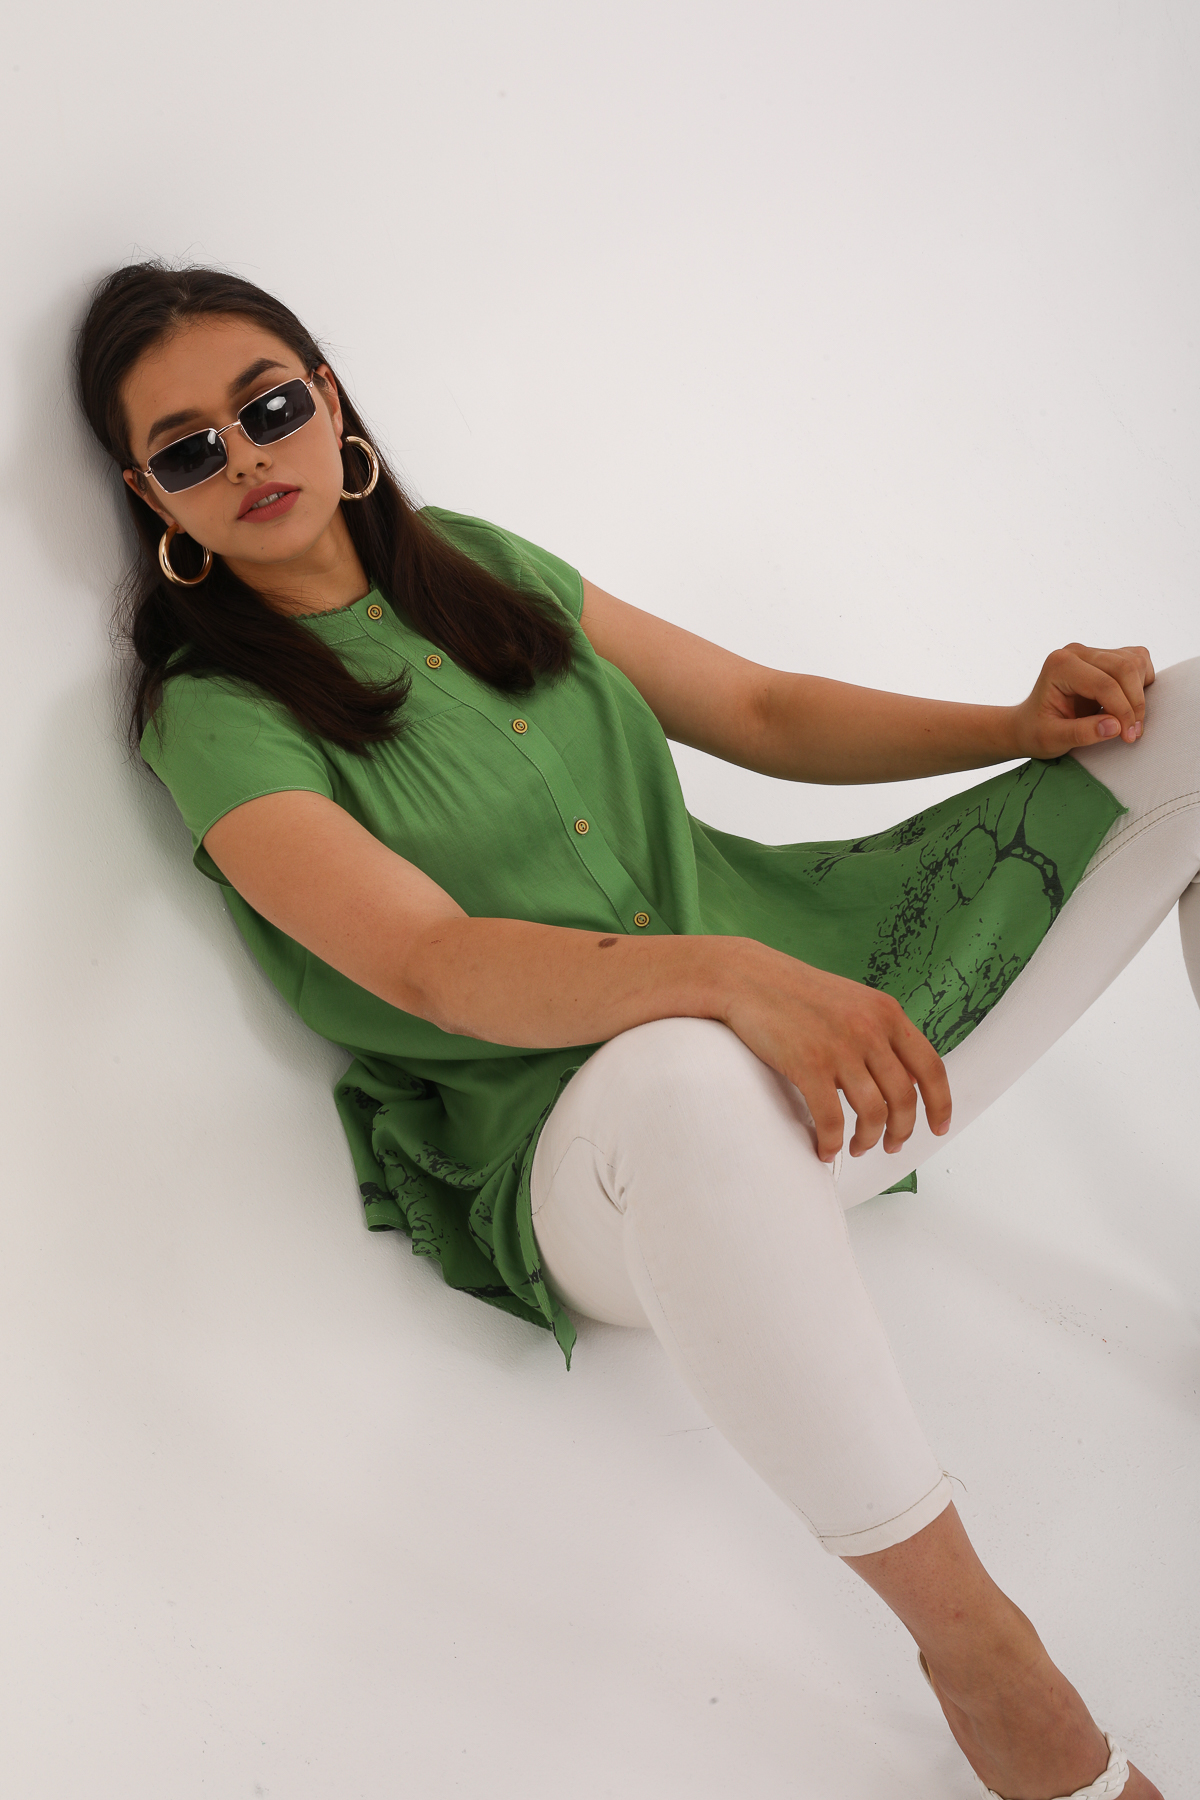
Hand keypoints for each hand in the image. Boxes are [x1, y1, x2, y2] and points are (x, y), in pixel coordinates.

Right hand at [719, 942, 951, 1162]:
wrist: (748, 978)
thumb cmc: (796, 992)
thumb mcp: (852, 1003)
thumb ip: (881, 1035)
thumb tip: (905, 1081)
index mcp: (887, 1013)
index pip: (931, 1067)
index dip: (939, 1104)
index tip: (938, 1126)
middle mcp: (870, 1029)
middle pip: (904, 1098)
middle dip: (902, 1131)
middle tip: (891, 1145)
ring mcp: (841, 1047)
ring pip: (873, 1114)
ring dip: (869, 1140)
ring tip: (857, 1147)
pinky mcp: (809, 1064)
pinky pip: (832, 1120)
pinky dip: (831, 1143)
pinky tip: (825, 1148)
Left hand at [1012, 642, 1155, 757]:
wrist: (1028, 723)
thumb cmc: (1037, 731)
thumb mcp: (1052, 739)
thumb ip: (1081, 734)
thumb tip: (1115, 726)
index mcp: (1060, 665)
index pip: (1104, 684)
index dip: (1122, 711)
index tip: (1128, 736)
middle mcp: (1077, 652)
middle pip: (1125, 668)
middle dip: (1135, 703)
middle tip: (1133, 733)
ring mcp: (1092, 652)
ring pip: (1135, 662)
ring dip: (1140, 693)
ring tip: (1129, 722)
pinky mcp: (1106, 656)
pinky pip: (1138, 660)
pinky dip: (1142, 682)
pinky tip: (1128, 703)